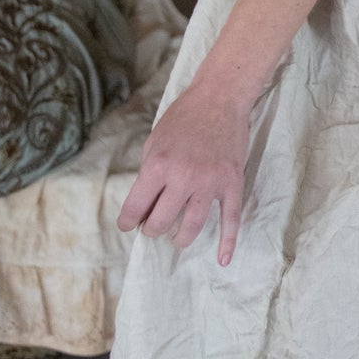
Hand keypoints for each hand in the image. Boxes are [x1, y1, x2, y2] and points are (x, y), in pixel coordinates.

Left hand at [117, 81, 252, 265]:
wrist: (220, 99)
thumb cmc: (184, 117)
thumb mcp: (155, 140)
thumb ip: (149, 171)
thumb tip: (144, 202)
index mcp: (158, 165)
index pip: (136, 206)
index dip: (128, 221)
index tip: (127, 226)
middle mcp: (183, 178)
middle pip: (161, 221)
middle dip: (152, 229)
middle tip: (152, 227)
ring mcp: (210, 183)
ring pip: (192, 226)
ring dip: (180, 238)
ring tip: (176, 239)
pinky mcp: (231, 183)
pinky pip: (230, 218)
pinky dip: (227, 242)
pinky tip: (222, 259)